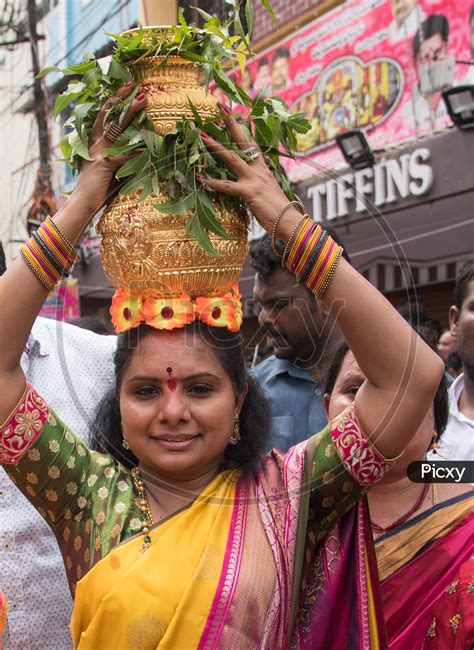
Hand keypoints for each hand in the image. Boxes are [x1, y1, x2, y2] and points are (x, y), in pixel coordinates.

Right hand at [70, 82, 146, 217]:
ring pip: (116, 126)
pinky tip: (151, 146)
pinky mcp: (105, 163)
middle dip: (119, 97)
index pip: (103, 116)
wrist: (83, 203)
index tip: (125, 89)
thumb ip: (125, 158)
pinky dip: (139, 151)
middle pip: (107, 114)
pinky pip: (125, 154)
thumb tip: (144, 150)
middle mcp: (94, 143)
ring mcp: (98, 151)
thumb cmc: (99, 189)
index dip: (113, 101)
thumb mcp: (113, 169)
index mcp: (93, 142)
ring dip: (130, 112)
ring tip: (143, 99)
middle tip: (133, 84)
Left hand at [198, 111, 299, 235]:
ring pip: (231, 158)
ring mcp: (253, 179)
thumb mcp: (269, 193)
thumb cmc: (280, 212)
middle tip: (219, 108)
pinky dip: (213, 182)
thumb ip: (259, 185)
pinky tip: (201, 178)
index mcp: (263, 169)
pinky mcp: (249, 192)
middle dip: (230, 124)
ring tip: (201, 135)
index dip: (242, 128)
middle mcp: (258, 169)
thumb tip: (253, 186)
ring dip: (215, 146)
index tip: (233, 114)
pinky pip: (227, 186)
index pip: (252, 144)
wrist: (290, 222)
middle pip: (243, 142)